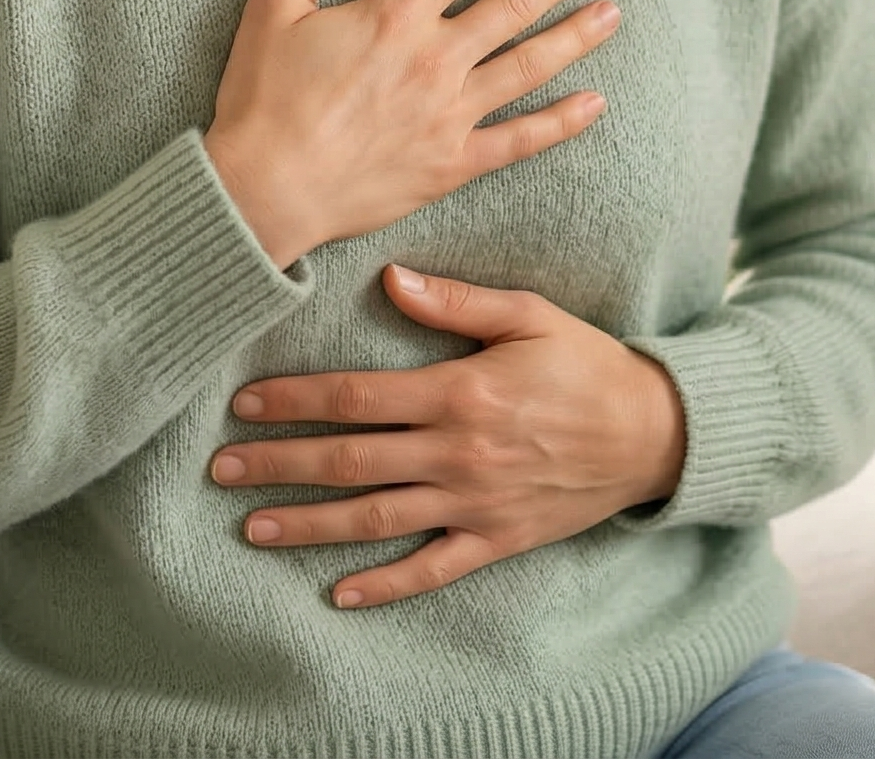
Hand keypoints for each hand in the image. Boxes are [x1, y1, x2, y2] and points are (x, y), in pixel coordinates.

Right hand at [204, 0, 618, 268]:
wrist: (263, 192)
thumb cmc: (263, 99)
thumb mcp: (274, 8)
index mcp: (394, 17)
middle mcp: (435, 60)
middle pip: (513, 5)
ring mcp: (450, 115)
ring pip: (528, 66)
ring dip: (574, 37)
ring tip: (612, 13)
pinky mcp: (452, 165)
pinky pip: (519, 141)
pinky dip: (560, 123)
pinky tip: (593, 105)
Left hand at [209, 265, 686, 608]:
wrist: (652, 433)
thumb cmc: (586, 362)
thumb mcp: (529, 314)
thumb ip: (457, 301)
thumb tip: (391, 280)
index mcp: (459, 391)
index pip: (357, 397)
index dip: (296, 400)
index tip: (245, 403)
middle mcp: (458, 453)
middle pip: (350, 461)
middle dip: (280, 464)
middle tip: (221, 469)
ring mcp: (475, 503)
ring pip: (377, 518)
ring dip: (309, 525)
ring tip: (253, 528)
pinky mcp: (497, 539)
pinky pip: (432, 569)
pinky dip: (385, 585)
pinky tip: (340, 594)